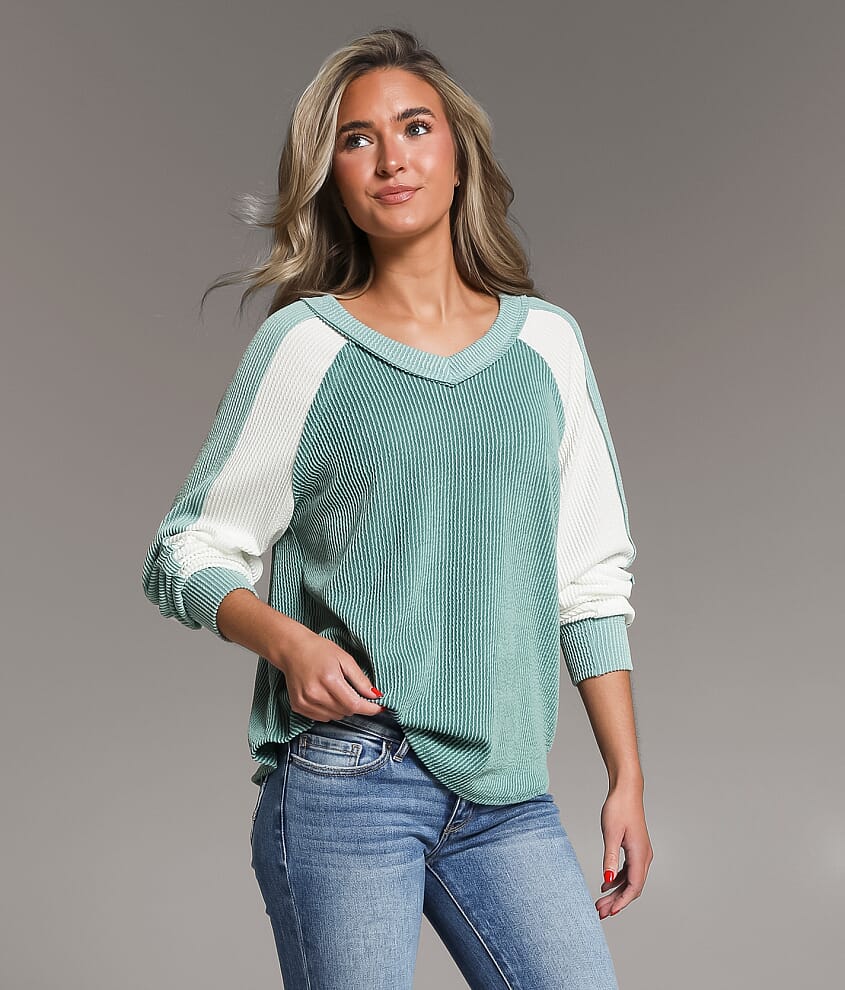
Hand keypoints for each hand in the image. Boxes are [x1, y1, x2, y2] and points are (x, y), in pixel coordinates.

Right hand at [275, 629, 387, 720]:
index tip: (379, 708)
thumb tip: (375, 695)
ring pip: (335, 716)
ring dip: (342, 708)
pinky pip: (322, 718)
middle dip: (355, 705)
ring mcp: (305, 702)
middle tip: (355, 692)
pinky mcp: (298, 707)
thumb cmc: (318, 650)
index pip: (354, 704)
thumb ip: (360, 679)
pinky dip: (329, 710)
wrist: (292, 649)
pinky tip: (326, 696)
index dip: (369, 708)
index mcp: (329, 679)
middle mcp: (315, 694)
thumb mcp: (344, 658)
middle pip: (346, 711)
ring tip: (337, 690)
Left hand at [595, 781, 652, 917]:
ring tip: (600, 902)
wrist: (626, 791)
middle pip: (632, 887)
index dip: (622, 902)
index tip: (610, 912)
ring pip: (630, 880)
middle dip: (617, 901)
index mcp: (640, 855)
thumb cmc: (619, 808)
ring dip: (616, 892)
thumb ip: (610, 858)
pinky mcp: (635, 849)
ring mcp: (641, 853)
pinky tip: (605, 884)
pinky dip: (617, 880)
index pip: (634, 887)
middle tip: (600, 911)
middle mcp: (644, 857)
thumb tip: (607, 881)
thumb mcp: (611, 834)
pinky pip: (628, 871)